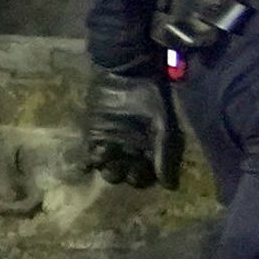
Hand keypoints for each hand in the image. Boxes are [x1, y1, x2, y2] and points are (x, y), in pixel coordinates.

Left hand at [85, 69, 182, 189]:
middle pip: (123, 174)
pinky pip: (89, 153)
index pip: (144, 176)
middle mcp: (128, 151)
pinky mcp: (93, 134)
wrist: (128, 73)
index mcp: (147, 151)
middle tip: (123, 165)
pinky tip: (89, 162)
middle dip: (122, 174)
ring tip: (109, 159)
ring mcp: (109, 143)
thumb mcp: (163, 126)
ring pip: (106, 167)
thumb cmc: (151, 98)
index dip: (142, 179)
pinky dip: (89, 160)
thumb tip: (170, 186)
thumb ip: (165, 154)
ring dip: (106, 168)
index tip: (141, 172)